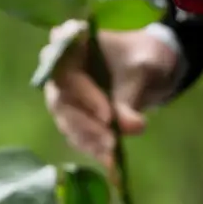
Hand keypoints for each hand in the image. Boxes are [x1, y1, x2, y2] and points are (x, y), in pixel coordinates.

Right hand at [42, 21, 180, 168]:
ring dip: (88, 138)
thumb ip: (131, 96)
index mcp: (71, 42)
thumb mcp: (141, 71)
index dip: (82, 91)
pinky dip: (91, 147)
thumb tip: (131, 127)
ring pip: (65, 120)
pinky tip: (109, 161)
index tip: (107, 114)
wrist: (144, 67)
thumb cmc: (139, 57)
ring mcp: (60, 93)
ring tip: (114, 152)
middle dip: (86, 123)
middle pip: (60, 99)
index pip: (63, 66)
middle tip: (112, 140)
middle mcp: (58, 68)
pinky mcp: (69, 115)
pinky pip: (74, 133)